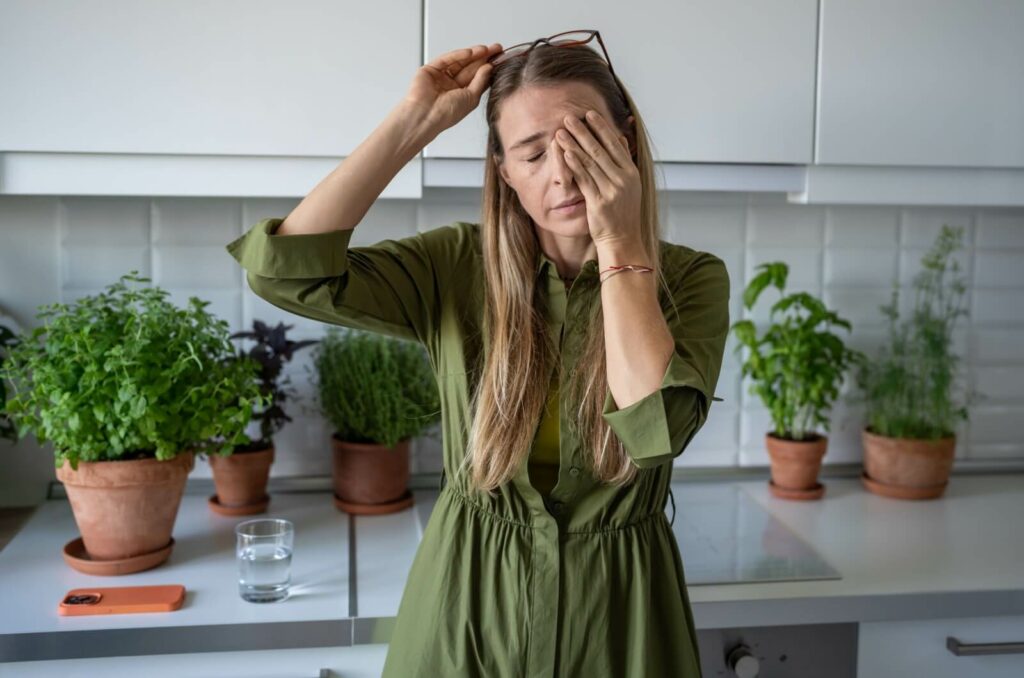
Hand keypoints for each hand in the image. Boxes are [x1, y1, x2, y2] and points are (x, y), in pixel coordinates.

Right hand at [403, 43, 503, 132]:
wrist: (426, 116)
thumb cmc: (446, 114)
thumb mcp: (472, 98)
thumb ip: (481, 81)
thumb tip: (489, 67)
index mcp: (462, 95)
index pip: (477, 77)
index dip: (488, 67)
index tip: (500, 58)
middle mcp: (451, 85)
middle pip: (470, 68)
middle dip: (483, 58)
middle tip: (497, 49)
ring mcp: (441, 77)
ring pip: (459, 62)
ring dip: (473, 55)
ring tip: (486, 49)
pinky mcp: (430, 70)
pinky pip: (446, 59)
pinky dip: (458, 55)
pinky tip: (470, 52)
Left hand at [554, 110, 640, 245]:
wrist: (622, 239)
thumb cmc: (622, 213)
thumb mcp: (629, 184)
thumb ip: (623, 160)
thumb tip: (620, 137)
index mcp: (631, 173)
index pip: (614, 144)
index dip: (601, 127)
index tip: (589, 113)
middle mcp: (623, 179)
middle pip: (600, 150)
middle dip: (584, 131)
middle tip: (569, 116)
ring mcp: (612, 191)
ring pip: (590, 162)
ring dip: (574, 144)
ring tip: (562, 131)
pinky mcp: (599, 202)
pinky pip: (585, 180)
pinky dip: (575, 165)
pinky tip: (566, 153)